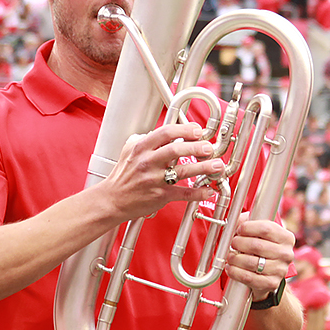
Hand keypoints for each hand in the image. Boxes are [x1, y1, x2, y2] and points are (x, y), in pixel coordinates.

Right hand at [101, 123, 224, 221]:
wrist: (111, 200)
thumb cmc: (122, 176)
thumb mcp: (128, 150)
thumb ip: (144, 139)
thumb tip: (161, 132)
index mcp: (141, 148)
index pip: (165, 133)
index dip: (184, 129)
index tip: (197, 130)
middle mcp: (147, 162)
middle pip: (175, 150)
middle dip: (196, 147)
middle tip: (209, 147)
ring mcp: (154, 179)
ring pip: (182, 171)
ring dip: (203, 167)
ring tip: (217, 165)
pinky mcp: (159, 196)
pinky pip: (182, 193)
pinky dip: (198, 193)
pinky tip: (209, 190)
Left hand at [225, 212, 295, 300]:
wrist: (268, 274)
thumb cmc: (262, 250)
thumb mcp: (259, 233)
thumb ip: (248, 222)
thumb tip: (236, 220)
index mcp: (286, 237)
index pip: (265, 228)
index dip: (248, 227)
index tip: (239, 229)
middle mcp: (286, 254)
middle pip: (257, 245)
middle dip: (239, 243)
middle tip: (233, 243)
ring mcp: (280, 270)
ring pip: (251, 262)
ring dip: (235, 258)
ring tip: (230, 256)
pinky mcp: (271, 283)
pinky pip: (248, 277)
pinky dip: (235, 272)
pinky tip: (231, 267)